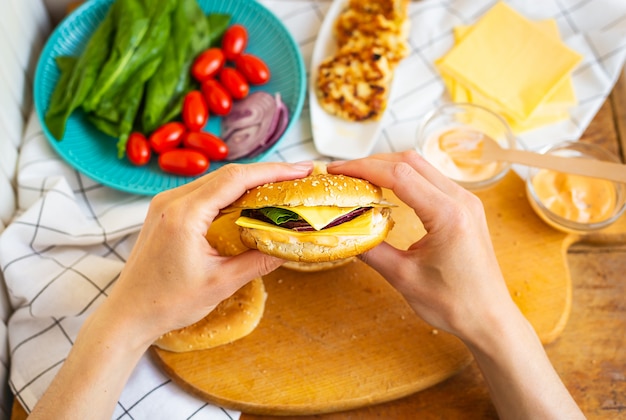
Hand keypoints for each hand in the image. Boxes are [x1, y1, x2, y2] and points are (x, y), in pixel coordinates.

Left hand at [105, 161, 313, 345]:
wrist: (128, 313)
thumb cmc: (168, 302)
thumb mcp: (222, 283)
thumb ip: (259, 261)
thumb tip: (291, 245)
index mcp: (184, 214)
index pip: (236, 179)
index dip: (272, 171)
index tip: (301, 170)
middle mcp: (172, 200)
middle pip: (228, 175)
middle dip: (266, 174)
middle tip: (299, 177)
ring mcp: (166, 203)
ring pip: (216, 182)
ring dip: (249, 183)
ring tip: (280, 188)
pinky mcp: (165, 211)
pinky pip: (204, 193)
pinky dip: (230, 194)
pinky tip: (249, 202)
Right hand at [327, 151, 512, 342]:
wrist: (489, 319)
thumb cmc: (453, 303)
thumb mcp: (403, 277)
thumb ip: (370, 250)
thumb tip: (343, 231)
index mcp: (448, 214)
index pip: (399, 175)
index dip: (363, 168)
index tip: (337, 172)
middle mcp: (461, 200)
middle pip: (411, 162)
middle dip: (373, 163)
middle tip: (344, 174)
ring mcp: (466, 202)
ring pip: (422, 167)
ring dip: (389, 169)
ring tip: (360, 180)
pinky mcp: (465, 209)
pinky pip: (431, 181)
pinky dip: (405, 179)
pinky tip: (387, 191)